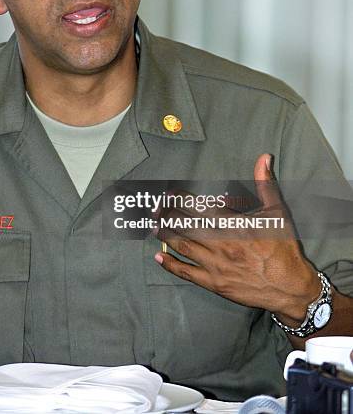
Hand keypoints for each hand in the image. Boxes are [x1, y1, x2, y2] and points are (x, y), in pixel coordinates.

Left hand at [154, 153, 319, 321]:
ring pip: (182, 246)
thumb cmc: (284, 248)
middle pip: (184, 225)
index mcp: (233, 224)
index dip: (180, 199)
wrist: (291, 288)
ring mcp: (215, 265)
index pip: (198, 207)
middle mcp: (220, 243)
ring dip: (165, 235)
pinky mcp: (214, 283)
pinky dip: (170, 265)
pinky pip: (186, 273)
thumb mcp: (278, 212)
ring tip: (154, 226)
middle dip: (167, 215)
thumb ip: (266, 184)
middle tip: (154, 208)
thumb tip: (264, 157)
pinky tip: (158, 257)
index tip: (169, 194)